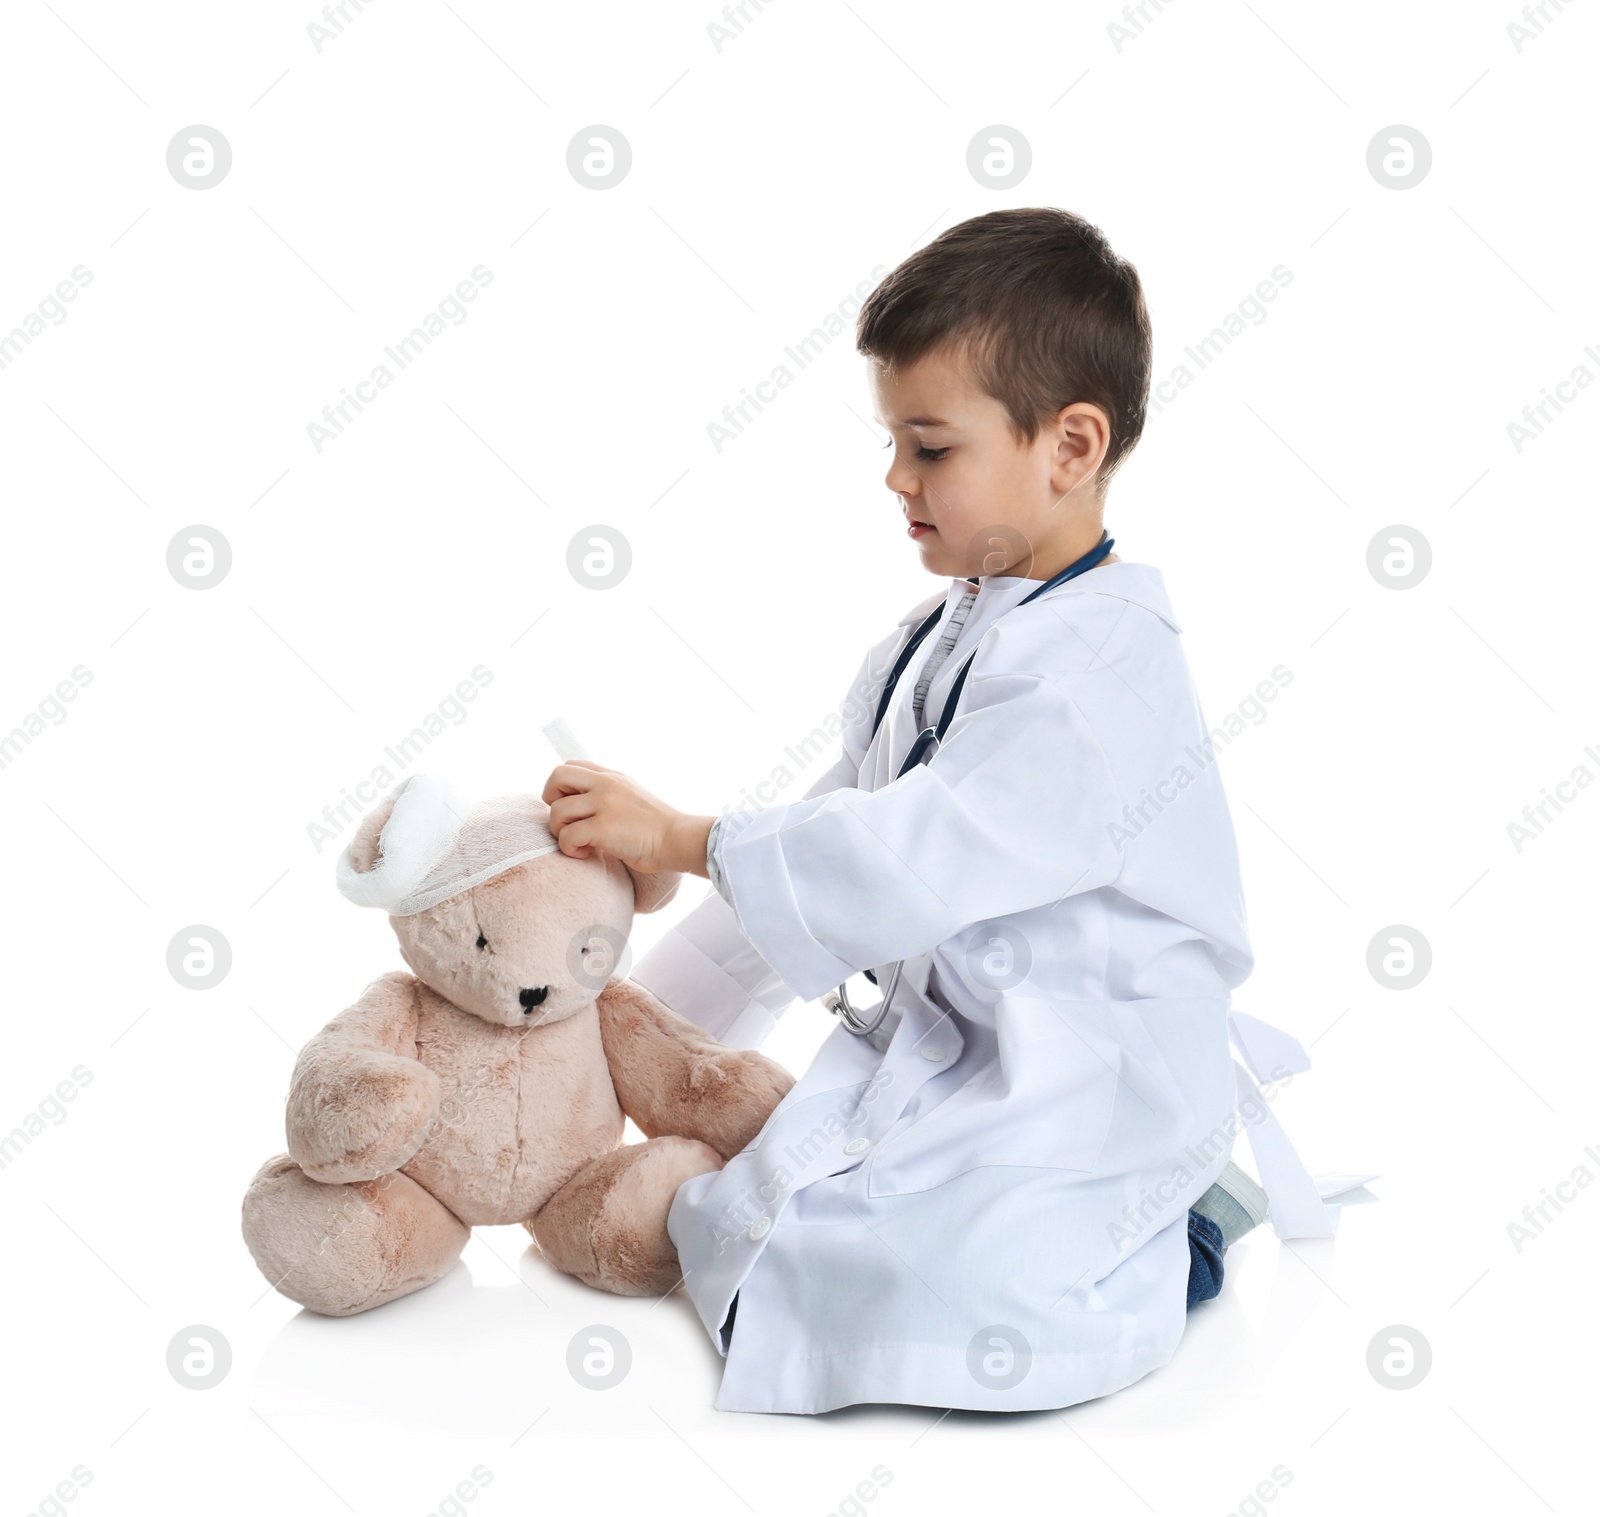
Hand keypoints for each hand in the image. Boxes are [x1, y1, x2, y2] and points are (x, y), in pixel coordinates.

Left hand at [542, 760, 713, 876]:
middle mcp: (606, 784)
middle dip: (551, 800)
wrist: (677, 839)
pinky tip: (586, 854)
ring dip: (561, 832)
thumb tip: (580, 803)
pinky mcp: (602, 827)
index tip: (573, 807)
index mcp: (612, 776)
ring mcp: (604, 804)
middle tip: (566, 821)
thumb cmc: (655, 827)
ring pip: (557, 811)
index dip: (561, 787)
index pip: (570, 765)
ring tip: (580, 844)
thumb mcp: (631, 795)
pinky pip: (567, 836)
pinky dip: (570, 849)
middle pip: (557, 776)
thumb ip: (608, 792)